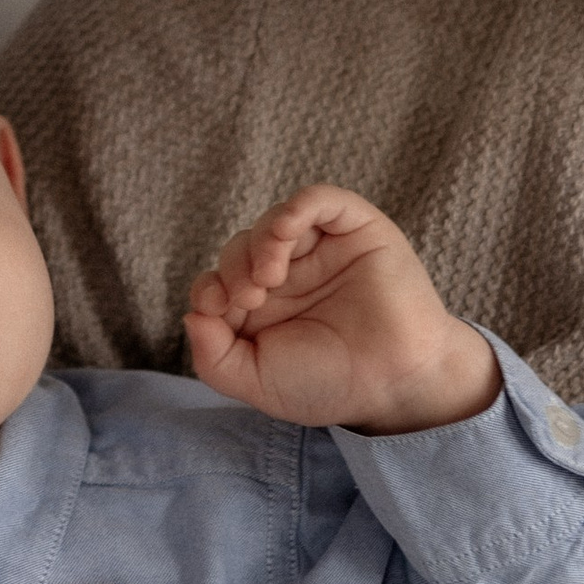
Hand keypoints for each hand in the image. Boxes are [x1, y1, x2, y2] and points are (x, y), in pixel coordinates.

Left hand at [186, 184, 500, 433]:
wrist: (393, 384)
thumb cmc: (329, 384)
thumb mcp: (256, 381)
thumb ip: (213, 357)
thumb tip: (190, 315)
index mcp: (263, 306)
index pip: (218, 279)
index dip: (208, 287)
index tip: (216, 309)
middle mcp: (290, 272)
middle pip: (241, 246)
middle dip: (234, 268)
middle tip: (250, 299)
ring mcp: (323, 248)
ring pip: (276, 220)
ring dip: (261, 241)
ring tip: (268, 277)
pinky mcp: (356, 229)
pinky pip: (320, 199)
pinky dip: (296, 208)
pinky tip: (285, 233)